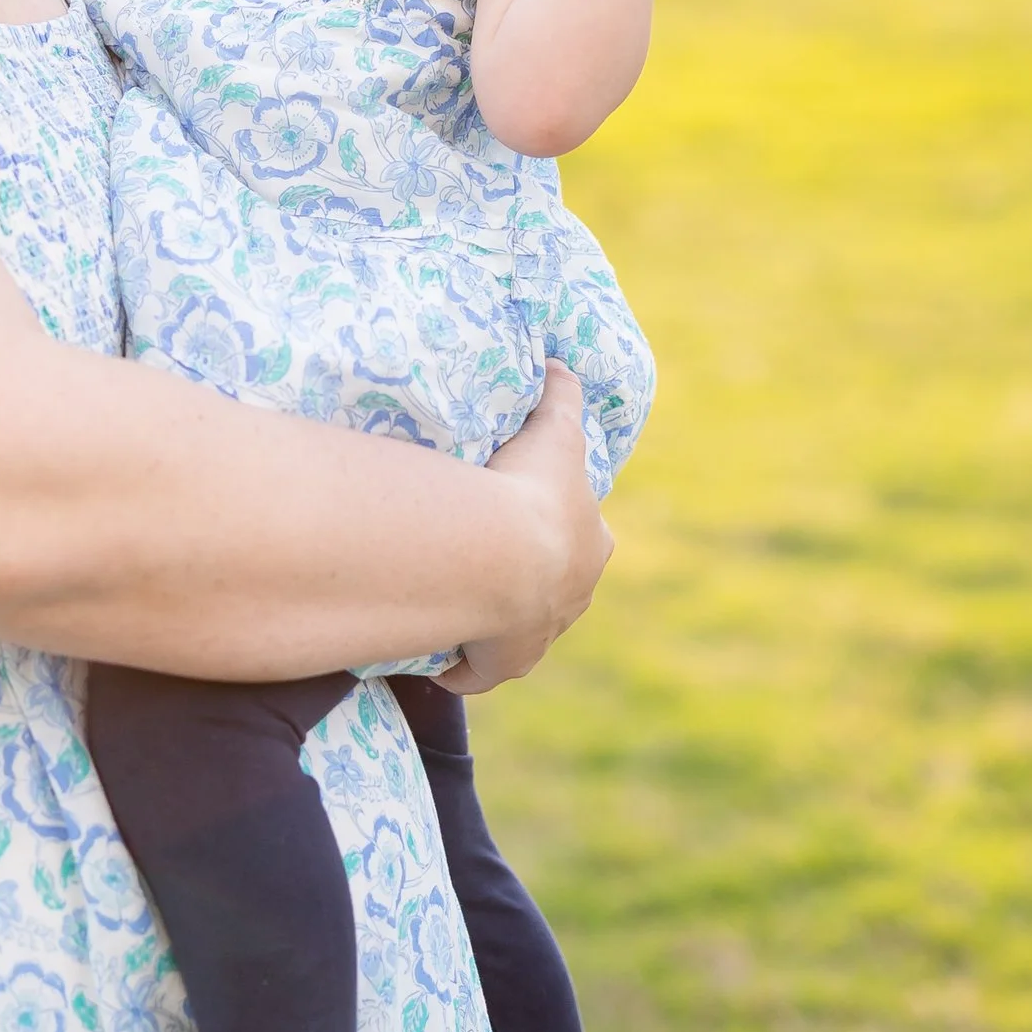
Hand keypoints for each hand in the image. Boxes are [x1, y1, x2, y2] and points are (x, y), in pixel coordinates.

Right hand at [453, 369, 609, 689]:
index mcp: (592, 545)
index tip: (531, 517)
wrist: (505, 556)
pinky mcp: (503, 663)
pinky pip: (480, 670)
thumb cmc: (531, 489)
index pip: (585, 537)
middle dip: (533, 579)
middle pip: (557, 589)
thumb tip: (560, 362)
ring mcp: (539, 635)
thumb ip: (560, 393)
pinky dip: (463, 664)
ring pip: (521, 630)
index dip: (560, 526)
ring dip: (496, 620)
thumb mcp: (554, 429)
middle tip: (489, 561)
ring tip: (460, 603)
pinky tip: (439, 657)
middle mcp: (574, 597)